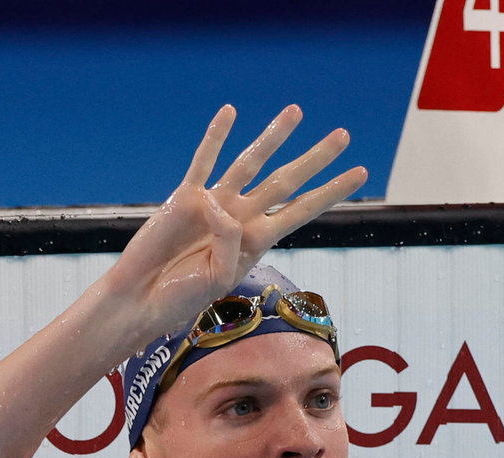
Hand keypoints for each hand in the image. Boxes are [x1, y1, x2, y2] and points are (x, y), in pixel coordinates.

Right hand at [108, 105, 366, 335]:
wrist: (143, 299)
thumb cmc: (182, 297)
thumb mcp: (219, 277)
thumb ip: (228, 241)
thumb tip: (219, 205)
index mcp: (257, 241)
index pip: (302, 209)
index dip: (331, 191)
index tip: (360, 172)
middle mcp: (241, 217)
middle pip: (287, 180)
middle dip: (316, 158)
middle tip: (343, 135)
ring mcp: (214, 203)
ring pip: (251, 162)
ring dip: (273, 136)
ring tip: (296, 111)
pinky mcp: (184, 197)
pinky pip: (204, 162)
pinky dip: (215, 136)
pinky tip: (230, 112)